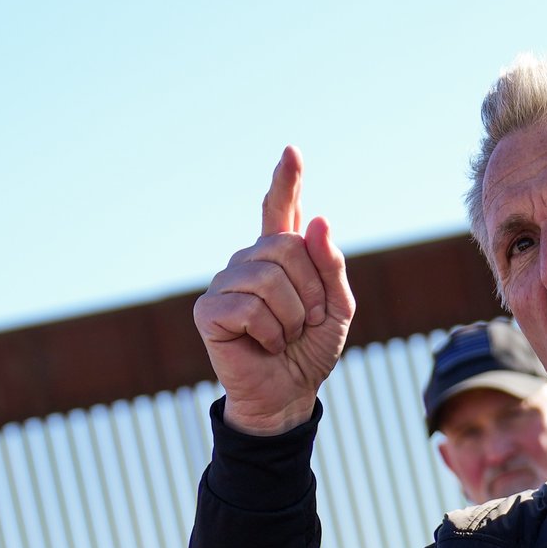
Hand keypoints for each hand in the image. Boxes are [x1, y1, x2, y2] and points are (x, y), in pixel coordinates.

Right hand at [193, 147, 356, 435]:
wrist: (288, 395)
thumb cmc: (310, 351)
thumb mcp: (338, 310)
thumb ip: (331, 267)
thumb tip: (316, 220)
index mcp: (280, 258)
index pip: (280, 211)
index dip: (286, 182)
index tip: (292, 152)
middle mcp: (248, 262)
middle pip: (286, 247)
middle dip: (311, 290)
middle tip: (306, 321)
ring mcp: (225, 283)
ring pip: (269, 279)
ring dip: (291, 317)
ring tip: (284, 336)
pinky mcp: (208, 310)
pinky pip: (249, 306)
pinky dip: (269, 332)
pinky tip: (263, 344)